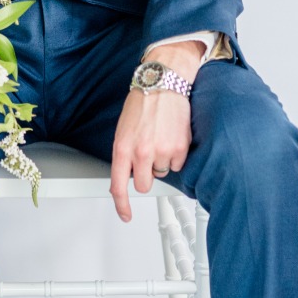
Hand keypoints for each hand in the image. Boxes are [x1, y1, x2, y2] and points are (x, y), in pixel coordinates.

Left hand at [109, 87, 192, 221]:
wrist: (163, 83)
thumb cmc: (142, 103)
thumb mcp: (123, 130)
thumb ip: (125, 154)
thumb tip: (128, 174)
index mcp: (122, 147)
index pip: (118, 185)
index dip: (122, 204)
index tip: (126, 214)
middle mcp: (141, 152)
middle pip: (144, 185)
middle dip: (146, 175)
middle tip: (148, 157)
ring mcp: (162, 151)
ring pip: (162, 173)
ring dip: (162, 161)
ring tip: (160, 138)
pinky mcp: (179, 147)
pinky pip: (177, 164)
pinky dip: (175, 154)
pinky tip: (171, 136)